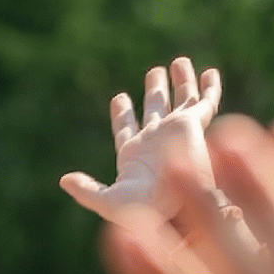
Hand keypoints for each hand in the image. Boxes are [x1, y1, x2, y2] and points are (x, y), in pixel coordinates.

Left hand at [61, 57, 221, 228]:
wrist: (171, 208)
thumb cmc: (139, 210)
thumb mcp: (106, 201)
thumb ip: (87, 190)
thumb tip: (64, 181)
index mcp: (134, 155)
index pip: (127, 128)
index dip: (123, 114)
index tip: (120, 98)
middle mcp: (156, 141)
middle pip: (155, 110)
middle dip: (155, 91)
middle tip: (154, 72)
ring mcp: (176, 133)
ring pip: (180, 102)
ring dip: (179, 83)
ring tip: (177, 62)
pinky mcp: (194, 128)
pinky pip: (205, 103)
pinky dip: (208, 88)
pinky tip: (209, 72)